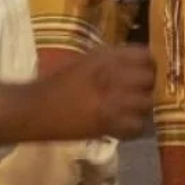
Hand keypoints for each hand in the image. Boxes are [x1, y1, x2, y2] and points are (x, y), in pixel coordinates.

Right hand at [0, 45, 155, 143]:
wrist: (34, 108)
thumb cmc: (56, 81)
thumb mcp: (85, 60)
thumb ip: (111, 59)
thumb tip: (134, 63)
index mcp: (106, 58)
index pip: (145, 56)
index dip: (148, 64)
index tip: (145, 70)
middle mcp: (114, 77)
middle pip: (149, 80)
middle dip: (147, 86)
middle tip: (139, 92)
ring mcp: (113, 102)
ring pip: (146, 104)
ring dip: (141, 107)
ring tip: (131, 109)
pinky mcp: (108, 125)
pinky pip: (137, 127)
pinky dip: (133, 127)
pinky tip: (124, 125)